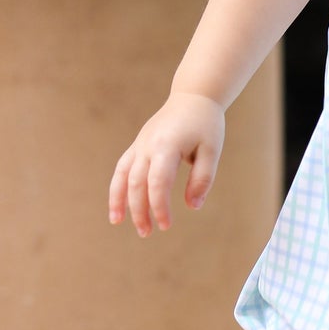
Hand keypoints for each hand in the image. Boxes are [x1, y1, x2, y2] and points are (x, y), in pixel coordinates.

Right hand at [108, 92, 224, 236]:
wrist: (193, 96)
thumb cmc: (205, 124)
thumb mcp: (212, 150)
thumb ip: (203, 179)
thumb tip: (192, 207)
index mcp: (167, 145)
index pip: (157, 182)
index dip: (160, 206)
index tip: (166, 225)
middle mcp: (148, 145)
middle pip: (136, 183)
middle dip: (139, 210)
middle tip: (147, 233)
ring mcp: (140, 144)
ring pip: (122, 175)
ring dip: (119, 200)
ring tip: (117, 222)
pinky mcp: (138, 145)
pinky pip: (122, 168)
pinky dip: (116, 187)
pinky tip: (118, 205)